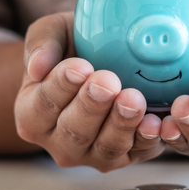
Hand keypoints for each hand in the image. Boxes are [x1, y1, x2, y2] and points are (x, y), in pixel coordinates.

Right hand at [15, 12, 164, 171]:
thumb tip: (37, 66)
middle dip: (92, 107)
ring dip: (121, 124)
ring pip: (106, 147)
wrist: (104, 63)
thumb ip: (41, 43)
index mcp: (33, 115)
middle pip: (74, 131)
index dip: (61, 87)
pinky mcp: (127, 157)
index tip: (79, 67)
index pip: (43, 105)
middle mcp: (60, 143)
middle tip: (108, 82)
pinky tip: (155, 122)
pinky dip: (147, 139)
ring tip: (133, 99)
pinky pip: (138, 152)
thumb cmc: (74, 47)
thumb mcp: (54, 33)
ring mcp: (94, 154)